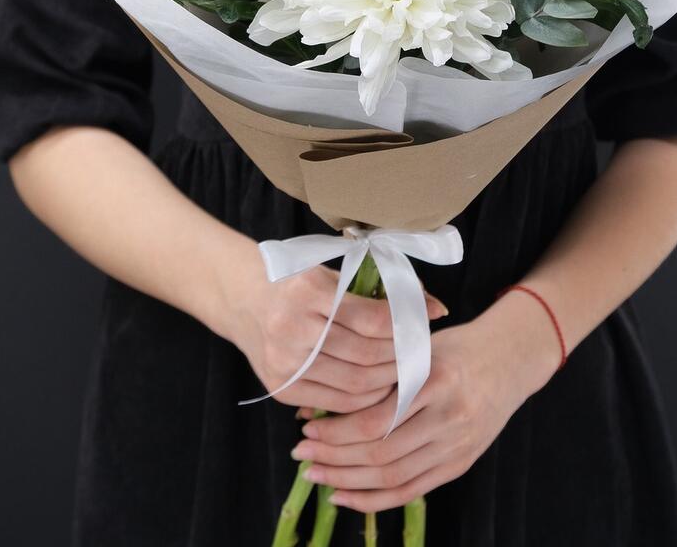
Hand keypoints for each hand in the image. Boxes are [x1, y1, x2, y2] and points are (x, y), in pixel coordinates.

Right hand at [216, 248, 447, 413]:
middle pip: (366, 355)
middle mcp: (293, 328)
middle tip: (423, 351)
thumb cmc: (295, 280)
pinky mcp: (280, 387)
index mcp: (308, 291)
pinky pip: (335, 402)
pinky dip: (365, 400)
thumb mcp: (331, 274)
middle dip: (402, 356)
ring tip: (406, 370)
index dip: (405, 324)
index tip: (427, 321)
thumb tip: (435, 307)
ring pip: (355, 385)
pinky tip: (380, 388)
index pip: (371, 319)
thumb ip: (376, 291)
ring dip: (388, 381)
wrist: (241, 297)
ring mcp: (284, 361)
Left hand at [290, 290, 561, 509]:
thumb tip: (316, 399)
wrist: (510, 359)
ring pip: (392, 476)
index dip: (337, 428)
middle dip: (334, 456)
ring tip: (314, 473)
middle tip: (301, 451)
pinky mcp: (460, 464)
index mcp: (435, 380)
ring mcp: (457, 445)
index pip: (377, 417)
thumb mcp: (417, 347)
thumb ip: (375, 374)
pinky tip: (344, 496)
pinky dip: (374, 500)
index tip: (306, 424)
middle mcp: (449, 417)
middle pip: (381, 451)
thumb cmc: (455, 346)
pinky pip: (411, 491)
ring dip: (347, 480)